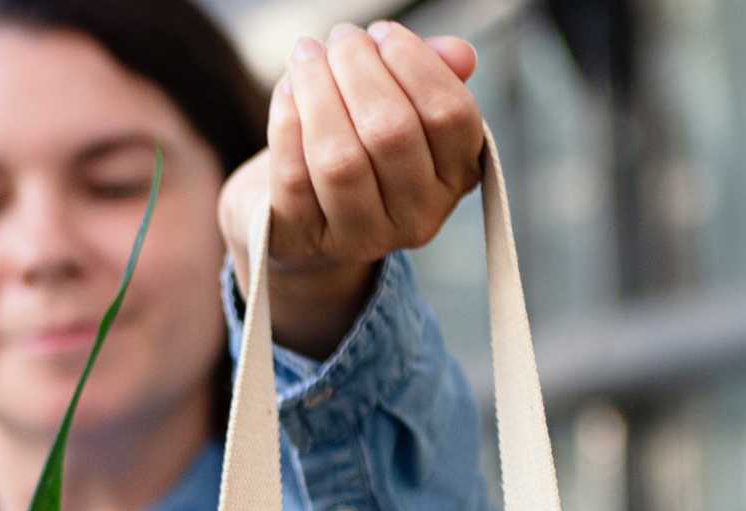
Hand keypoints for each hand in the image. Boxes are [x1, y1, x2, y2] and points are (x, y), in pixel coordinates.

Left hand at [219, 19, 484, 357]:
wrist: (301, 219)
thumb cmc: (358, 148)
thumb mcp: (400, 109)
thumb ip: (428, 76)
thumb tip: (458, 53)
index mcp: (455, 178)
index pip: (450, 116)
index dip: (415, 63)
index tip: (382, 33)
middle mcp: (417, 217)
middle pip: (391, 132)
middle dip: (359, 69)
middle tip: (340, 37)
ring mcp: (361, 238)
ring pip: (340, 159)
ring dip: (318, 91)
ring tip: (307, 55)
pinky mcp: (305, 243)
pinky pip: (294, 176)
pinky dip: (287, 122)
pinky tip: (287, 91)